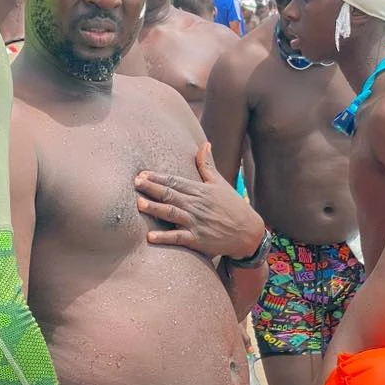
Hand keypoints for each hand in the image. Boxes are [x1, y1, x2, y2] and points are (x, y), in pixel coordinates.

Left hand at [136, 143, 265, 259]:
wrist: (249, 232)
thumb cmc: (233, 206)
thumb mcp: (220, 184)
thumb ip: (207, 166)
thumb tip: (204, 144)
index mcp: (200, 191)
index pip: (175, 181)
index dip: (158, 177)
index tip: (142, 174)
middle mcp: (197, 205)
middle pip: (171, 195)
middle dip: (152, 188)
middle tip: (135, 182)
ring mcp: (197, 222)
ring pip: (172, 214)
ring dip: (156, 209)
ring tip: (140, 204)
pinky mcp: (198, 239)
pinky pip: (179, 238)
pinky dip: (165, 237)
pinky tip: (150, 236)